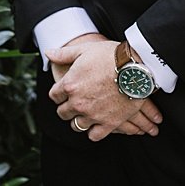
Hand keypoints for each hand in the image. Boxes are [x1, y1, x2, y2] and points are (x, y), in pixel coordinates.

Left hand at [44, 41, 162, 139]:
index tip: (63, 93)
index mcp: (69, 84)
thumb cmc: (110, 56)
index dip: (58, 94)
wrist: (135, 68)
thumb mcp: (84, 50)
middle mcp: (78, 102)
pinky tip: (96, 125)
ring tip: (84, 115)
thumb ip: (64, 54)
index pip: (54, 96)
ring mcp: (93, 115)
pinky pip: (94, 136)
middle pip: (63, 113)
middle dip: (66, 108)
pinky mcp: (108, 123)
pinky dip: (94, 132)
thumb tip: (49, 53)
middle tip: (72, 104)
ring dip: (78, 120)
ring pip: (76, 126)